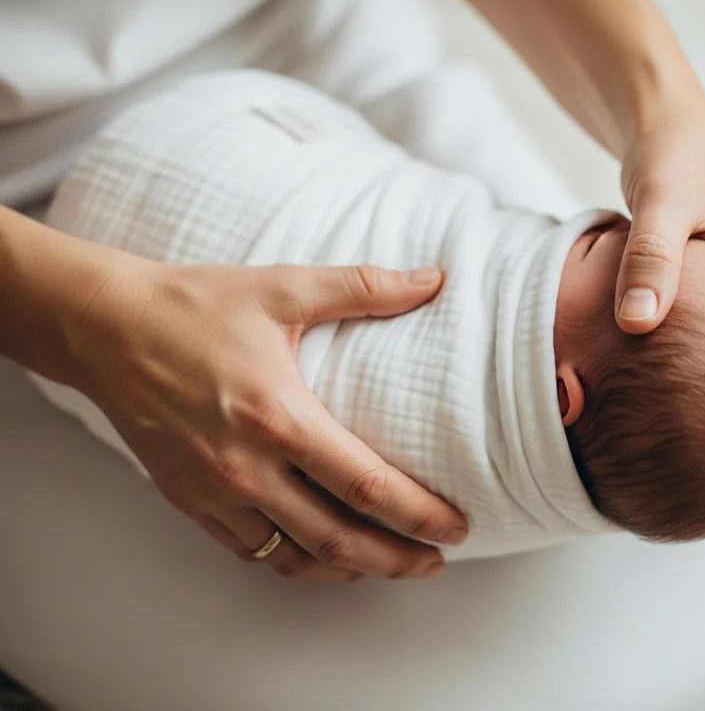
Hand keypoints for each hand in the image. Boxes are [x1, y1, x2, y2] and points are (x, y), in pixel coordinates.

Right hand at [66, 258, 467, 579]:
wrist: (103, 326)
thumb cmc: (196, 304)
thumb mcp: (283, 287)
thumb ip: (365, 286)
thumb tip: (434, 280)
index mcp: (278, 416)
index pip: (366, 485)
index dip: (418, 514)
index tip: (456, 527)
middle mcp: (245, 467)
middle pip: (337, 540)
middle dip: (396, 559)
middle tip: (436, 562)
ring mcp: (213, 492)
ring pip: (294, 557)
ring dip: (350, 570)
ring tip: (391, 564)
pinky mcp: (188, 501)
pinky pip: (253, 550)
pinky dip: (297, 561)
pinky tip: (325, 554)